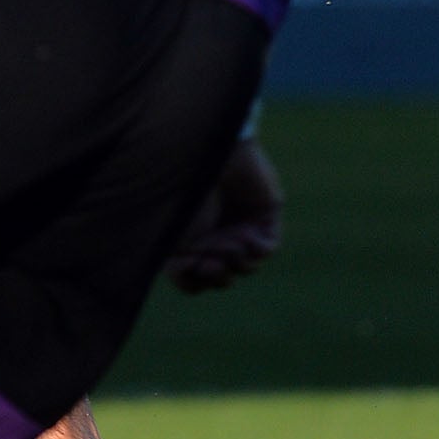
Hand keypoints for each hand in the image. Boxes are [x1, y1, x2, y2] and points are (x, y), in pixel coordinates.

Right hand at [168, 135, 281, 292]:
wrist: (205, 157)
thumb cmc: (182, 194)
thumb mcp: (170, 239)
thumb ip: (179, 269)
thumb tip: (198, 281)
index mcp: (189, 239)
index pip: (197, 278)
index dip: (196, 282)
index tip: (191, 266)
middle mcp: (215, 234)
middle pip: (223, 277)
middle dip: (217, 276)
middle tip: (210, 261)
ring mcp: (240, 225)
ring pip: (247, 267)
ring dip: (237, 262)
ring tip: (228, 243)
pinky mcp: (265, 215)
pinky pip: (268, 249)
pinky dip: (257, 251)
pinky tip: (244, 236)